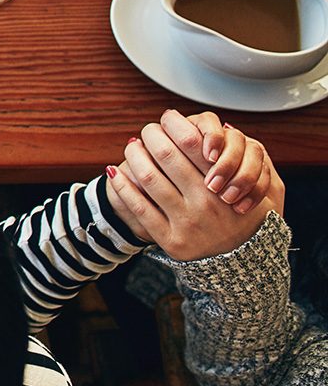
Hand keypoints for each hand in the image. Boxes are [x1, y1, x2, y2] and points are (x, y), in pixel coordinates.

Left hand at [106, 111, 282, 260]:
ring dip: (134, 156)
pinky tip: (115, 173)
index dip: (174, 124)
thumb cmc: (252, 220)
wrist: (247, 266)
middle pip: (166, 155)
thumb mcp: (269, 192)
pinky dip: (123, 186)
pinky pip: (139, 207)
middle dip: (151, 135)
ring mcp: (187, 223)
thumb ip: (257, 161)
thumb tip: (227, 128)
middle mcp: (207, 203)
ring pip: (148, 178)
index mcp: (228, 186)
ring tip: (132, 146)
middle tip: (147, 130)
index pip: (192, 141)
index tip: (167, 119)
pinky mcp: (171, 241)